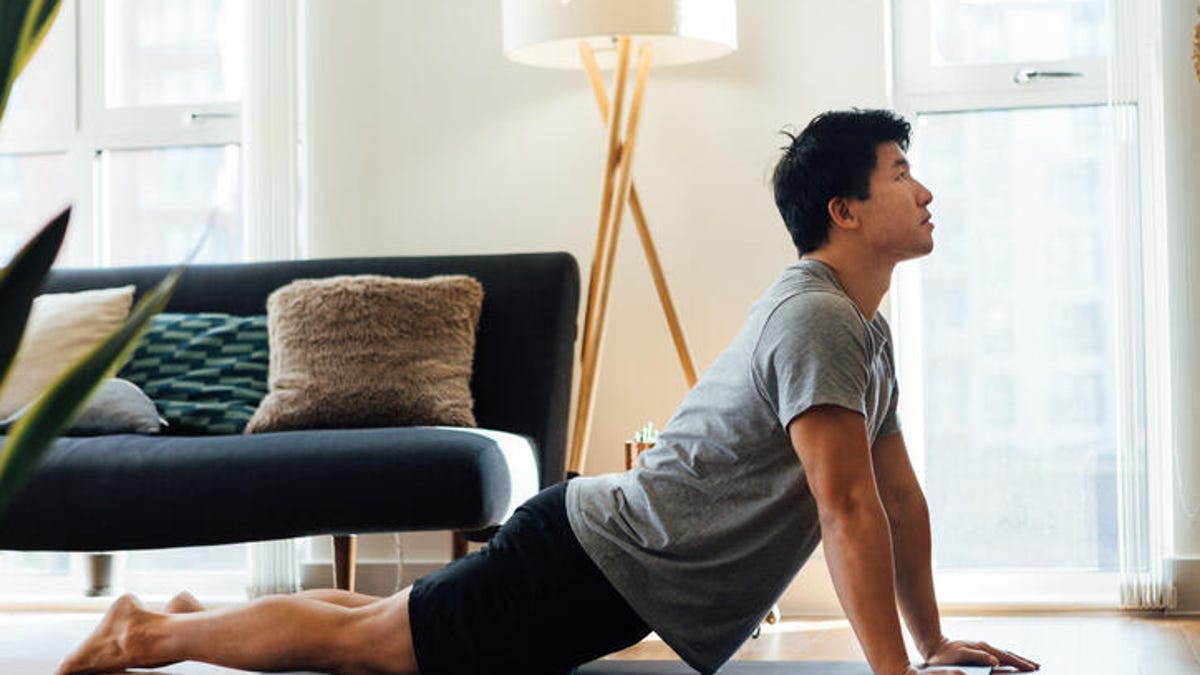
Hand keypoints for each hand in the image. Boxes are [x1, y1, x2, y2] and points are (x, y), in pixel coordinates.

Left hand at [922, 636, 1039, 670]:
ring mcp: (983, 648)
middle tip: (1038, 667)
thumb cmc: (946, 654)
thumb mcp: (960, 655)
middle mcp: (985, 647)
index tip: (1032, 668)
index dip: (1019, 664)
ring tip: (1030, 665)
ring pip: (1005, 654)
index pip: (1006, 657)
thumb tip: (997, 661)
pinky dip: (1009, 659)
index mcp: (983, 648)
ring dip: (1018, 659)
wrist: (934, 646)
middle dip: (1023, 661)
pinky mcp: (980, 652)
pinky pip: (999, 656)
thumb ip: (978, 657)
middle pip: (1009, 654)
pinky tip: (1013, 663)